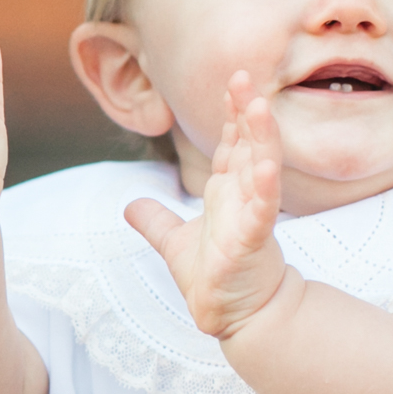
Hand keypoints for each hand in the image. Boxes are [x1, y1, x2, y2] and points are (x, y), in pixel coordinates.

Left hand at [125, 71, 289, 338]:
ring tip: (259, 105)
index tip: (233, 82)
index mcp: (227, 193)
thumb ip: (155, 221)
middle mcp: (243, 198)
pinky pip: (262, 209)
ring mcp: (252, 216)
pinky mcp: (255, 240)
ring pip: (261, 168)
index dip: (233, 114)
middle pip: (249, 145)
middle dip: (247, 111)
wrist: (233, 317)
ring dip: (262, 138)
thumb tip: (129, 206)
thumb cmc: (213, 279)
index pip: (232, 144)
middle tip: (243, 76)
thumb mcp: (174, 243)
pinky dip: (263, 187)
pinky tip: (263, 167)